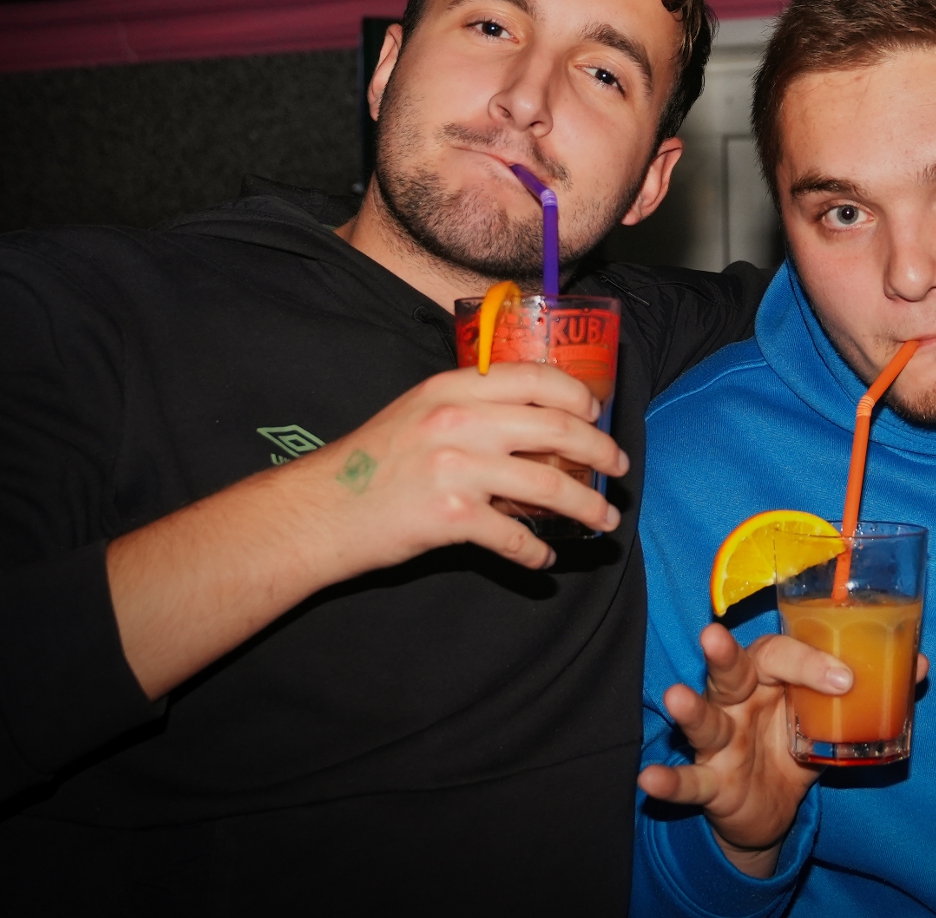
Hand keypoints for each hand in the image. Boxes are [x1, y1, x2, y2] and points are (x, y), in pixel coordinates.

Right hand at [295, 361, 624, 573]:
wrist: (317, 512)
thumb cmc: (372, 464)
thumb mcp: (419, 414)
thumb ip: (473, 412)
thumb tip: (540, 432)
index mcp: (453, 388)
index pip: (536, 378)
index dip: (578, 395)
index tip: (597, 414)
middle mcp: (458, 420)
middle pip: (556, 428)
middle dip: (599, 450)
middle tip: (617, 468)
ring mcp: (456, 468)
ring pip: (548, 485)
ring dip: (586, 505)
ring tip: (604, 519)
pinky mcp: (451, 517)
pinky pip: (514, 537)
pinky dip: (536, 552)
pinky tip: (544, 558)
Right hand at [638, 624, 928, 878]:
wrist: (770, 808)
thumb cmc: (794, 743)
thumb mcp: (829, 719)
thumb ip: (868, 694)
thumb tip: (919, 663)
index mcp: (769, 677)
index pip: (782, 653)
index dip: (810, 662)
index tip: (845, 678)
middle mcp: (737, 700)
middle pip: (728, 671)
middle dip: (721, 654)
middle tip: (713, 637)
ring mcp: (719, 741)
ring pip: (702, 719)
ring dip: (688, 709)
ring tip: (676, 698)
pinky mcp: (708, 780)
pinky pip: (686, 780)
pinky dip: (667, 780)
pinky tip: (649, 779)